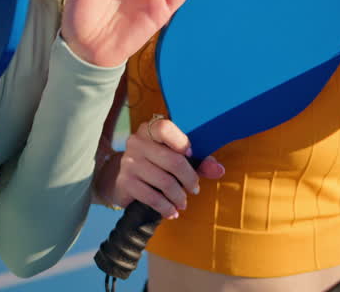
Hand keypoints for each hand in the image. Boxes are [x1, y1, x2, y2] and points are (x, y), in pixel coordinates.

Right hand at [99, 116, 223, 218]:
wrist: (120, 178)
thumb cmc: (155, 164)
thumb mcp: (174, 157)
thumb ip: (199, 161)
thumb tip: (219, 170)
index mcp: (150, 130)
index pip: (165, 128)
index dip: (182, 142)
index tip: (191, 155)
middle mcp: (137, 142)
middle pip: (173, 161)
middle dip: (189, 179)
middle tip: (194, 190)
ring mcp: (129, 162)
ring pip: (165, 182)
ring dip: (179, 197)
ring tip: (182, 202)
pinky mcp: (125, 182)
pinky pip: (153, 197)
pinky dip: (166, 208)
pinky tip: (171, 211)